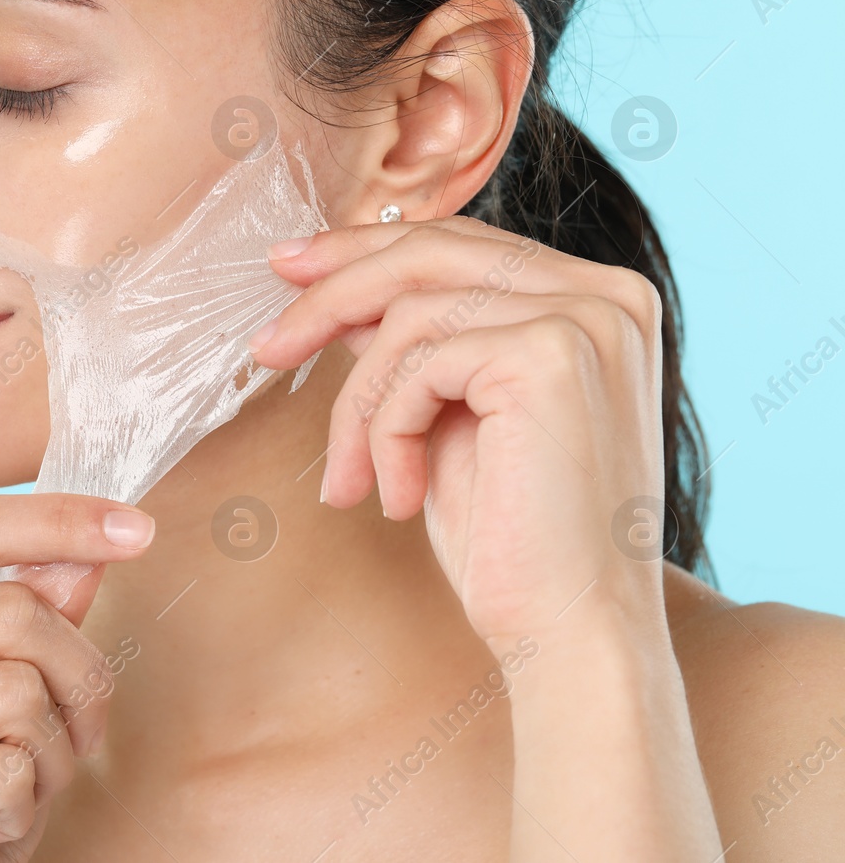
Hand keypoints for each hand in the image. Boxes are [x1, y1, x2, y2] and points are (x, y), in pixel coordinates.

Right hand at [0, 493, 155, 861]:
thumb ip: (29, 610)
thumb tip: (89, 549)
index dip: (57, 520)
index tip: (138, 528)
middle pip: (14, 611)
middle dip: (78, 679)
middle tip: (68, 738)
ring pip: (20, 692)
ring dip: (50, 758)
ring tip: (7, 792)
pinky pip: (7, 771)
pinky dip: (20, 811)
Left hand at [250, 216, 666, 644]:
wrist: (569, 631)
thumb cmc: (513, 537)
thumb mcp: (455, 415)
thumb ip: (421, 344)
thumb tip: (345, 289)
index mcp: (597, 299)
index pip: (460, 244)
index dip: (365, 251)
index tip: (290, 269)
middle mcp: (609, 293)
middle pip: (430, 254)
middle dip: (331, 296)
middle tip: (267, 347)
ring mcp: (586, 318)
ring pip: (410, 316)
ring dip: (359, 407)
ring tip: (351, 480)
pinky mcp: (551, 354)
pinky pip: (416, 363)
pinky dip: (384, 430)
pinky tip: (399, 496)